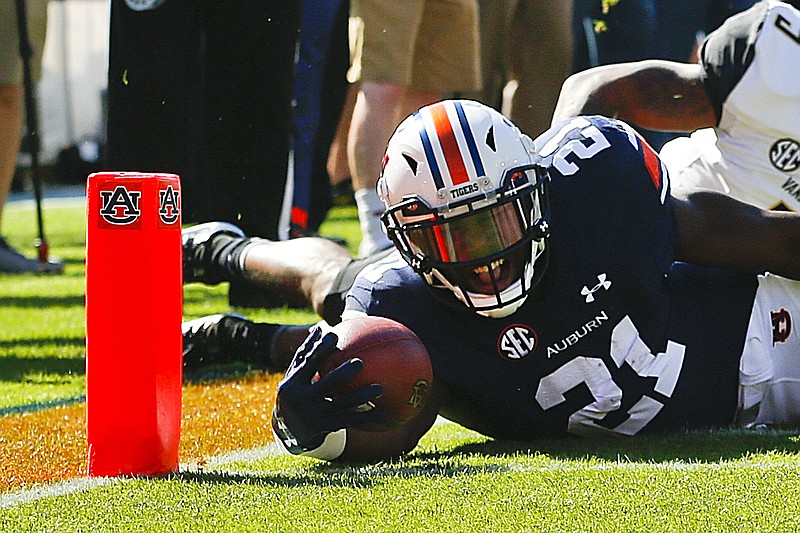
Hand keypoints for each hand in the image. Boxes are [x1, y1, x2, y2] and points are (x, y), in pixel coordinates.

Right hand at [271, 325, 385, 453]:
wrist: (290, 431)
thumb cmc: (297, 392)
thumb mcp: (295, 375)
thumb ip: (306, 354)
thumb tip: (318, 328)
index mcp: (293, 382)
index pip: (307, 363)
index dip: (319, 350)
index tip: (334, 337)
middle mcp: (303, 399)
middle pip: (325, 384)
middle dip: (342, 373)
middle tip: (359, 363)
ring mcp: (315, 415)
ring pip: (342, 404)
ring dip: (362, 396)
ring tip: (380, 388)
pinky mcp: (327, 427)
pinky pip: (351, 420)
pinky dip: (368, 417)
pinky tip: (385, 415)